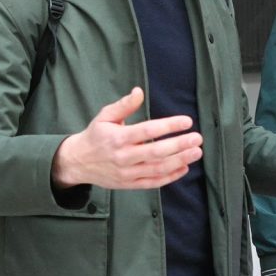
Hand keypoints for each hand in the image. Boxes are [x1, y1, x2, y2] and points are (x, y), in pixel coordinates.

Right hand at [52, 86, 202, 191]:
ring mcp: (127, 173)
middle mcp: (124, 157)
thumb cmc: (95, 136)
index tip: (186, 121)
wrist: (78, 162)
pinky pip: (154, 182)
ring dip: (180, 161)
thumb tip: (139, 91)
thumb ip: (124, 105)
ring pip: (158, 169)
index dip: (169, 126)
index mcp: (118, 138)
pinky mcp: (130, 184)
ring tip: (196, 152)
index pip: (147, 131)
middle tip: (197, 138)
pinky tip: (184, 167)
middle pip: (156, 152)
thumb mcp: (105, 116)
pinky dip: (171, 176)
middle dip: (180, 145)